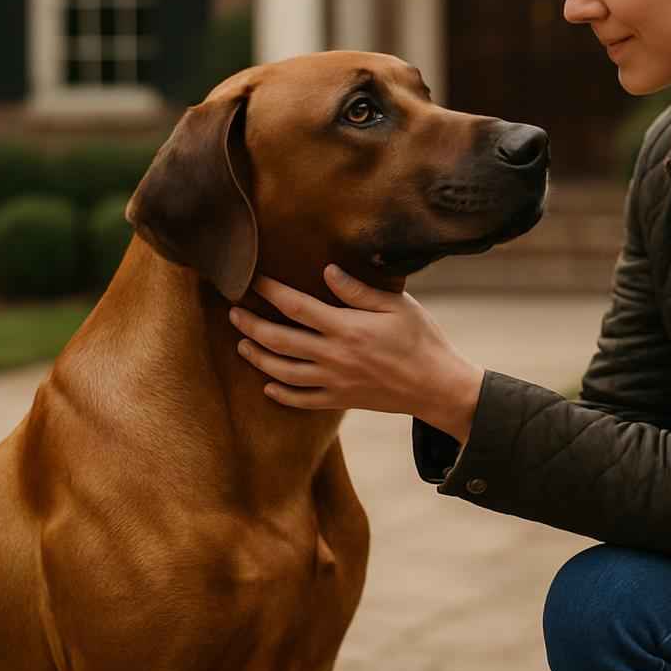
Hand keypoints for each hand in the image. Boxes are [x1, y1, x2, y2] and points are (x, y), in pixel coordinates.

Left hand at [229, 265, 484, 442]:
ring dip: (258, 358)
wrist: (437, 386)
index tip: (253, 279)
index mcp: (346, 328)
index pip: (296, 306)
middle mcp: (334, 356)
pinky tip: (268, 385)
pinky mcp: (341, 399)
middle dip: (252, 325)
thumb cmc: (421, 339)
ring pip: (284, 372)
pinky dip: (281, 394)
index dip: (271, 291)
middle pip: (280, 340)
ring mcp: (335, 381)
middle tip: (233, 312)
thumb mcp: (397, 305)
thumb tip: (327, 271)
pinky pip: (303, 400)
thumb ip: (358, 291)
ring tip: (242, 344)